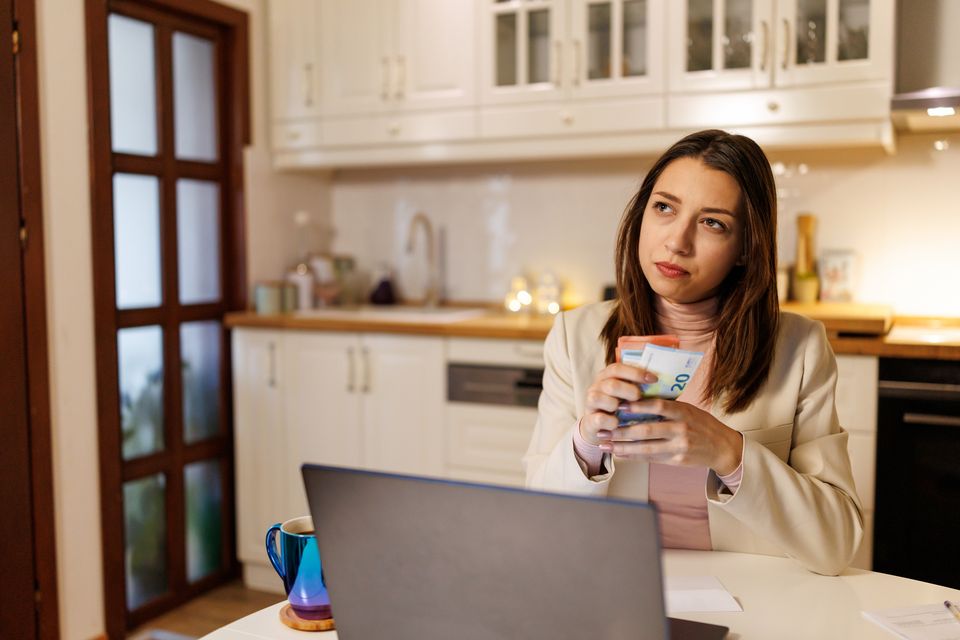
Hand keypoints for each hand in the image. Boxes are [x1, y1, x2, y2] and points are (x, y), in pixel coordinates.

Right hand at [580, 363, 657, 445]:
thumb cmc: (623, 409)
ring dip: (615, 404)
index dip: (636, 373)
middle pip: (611, 383)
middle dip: (628, 390)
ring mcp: (590, 402)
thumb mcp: (630, 395)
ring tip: (623, 410)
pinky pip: (599, 419)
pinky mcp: (589, 419)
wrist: (602, 428)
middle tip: (639, 397)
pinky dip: (611, 422)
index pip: (618, 368)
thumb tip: (668, 382)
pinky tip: (617, 423)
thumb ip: (642, 387)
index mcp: (607, 376)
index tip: (654, 379)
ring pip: (599, 398)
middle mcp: (596, 386)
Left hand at [596, 398, 743, 475]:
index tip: (619, 405)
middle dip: (621, 430)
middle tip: (603, 428)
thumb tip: (636, 401)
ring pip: (645, 448)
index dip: (637, 406)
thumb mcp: (688, 409)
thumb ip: (667, 407)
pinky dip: (633, 456)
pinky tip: (619, 453)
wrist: (722, 447)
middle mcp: (681, 429)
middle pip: (647, 430)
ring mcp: (679, 446)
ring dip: (622, 446)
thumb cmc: (701, 424)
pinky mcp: (677, 460)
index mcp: (683, 411)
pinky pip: (650, 458)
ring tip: (605, 444)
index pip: (658, 406)